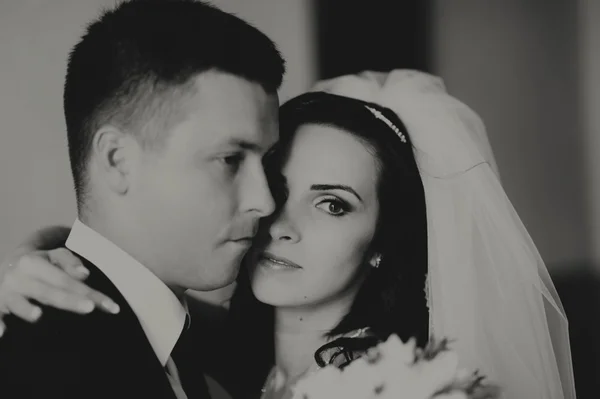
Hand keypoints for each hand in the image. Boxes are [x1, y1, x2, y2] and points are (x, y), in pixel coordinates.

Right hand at [0, 248, 119, 335]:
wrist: (4, 265)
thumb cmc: (38, 263)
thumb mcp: (53, 256)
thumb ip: (69, 262)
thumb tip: (84, 274)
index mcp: (34, 263)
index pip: (67, 280)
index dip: (89, 293)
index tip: (111, 306)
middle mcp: (19, 278)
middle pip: (49, 292)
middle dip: (70, 301)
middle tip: (90, 308)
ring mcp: (5, 293)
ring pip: (17, 303)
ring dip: (25, 309)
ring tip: (37, 315)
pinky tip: (1, 333)